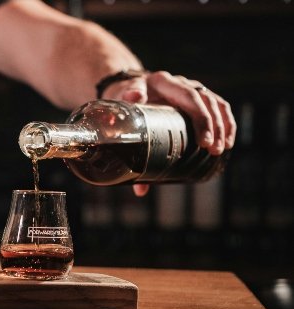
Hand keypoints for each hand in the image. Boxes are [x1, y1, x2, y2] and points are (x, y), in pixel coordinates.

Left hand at [100, 71, 235, 196]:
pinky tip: (229, 141)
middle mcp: (178, 82)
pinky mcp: (196, 96)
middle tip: (213, 150)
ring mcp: (189, 87)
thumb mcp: (120, 114)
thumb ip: (129, 145)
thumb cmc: (121, 103)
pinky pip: (218, 106)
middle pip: (205, 100)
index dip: (201, 118)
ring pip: (216, 102)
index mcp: (161, 82)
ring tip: (221, 150)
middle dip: (213, 126)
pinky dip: (226, 122)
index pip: (189, 96)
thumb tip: (138, 186)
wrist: (123, 88)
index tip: (204, 142)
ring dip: (223, 126)